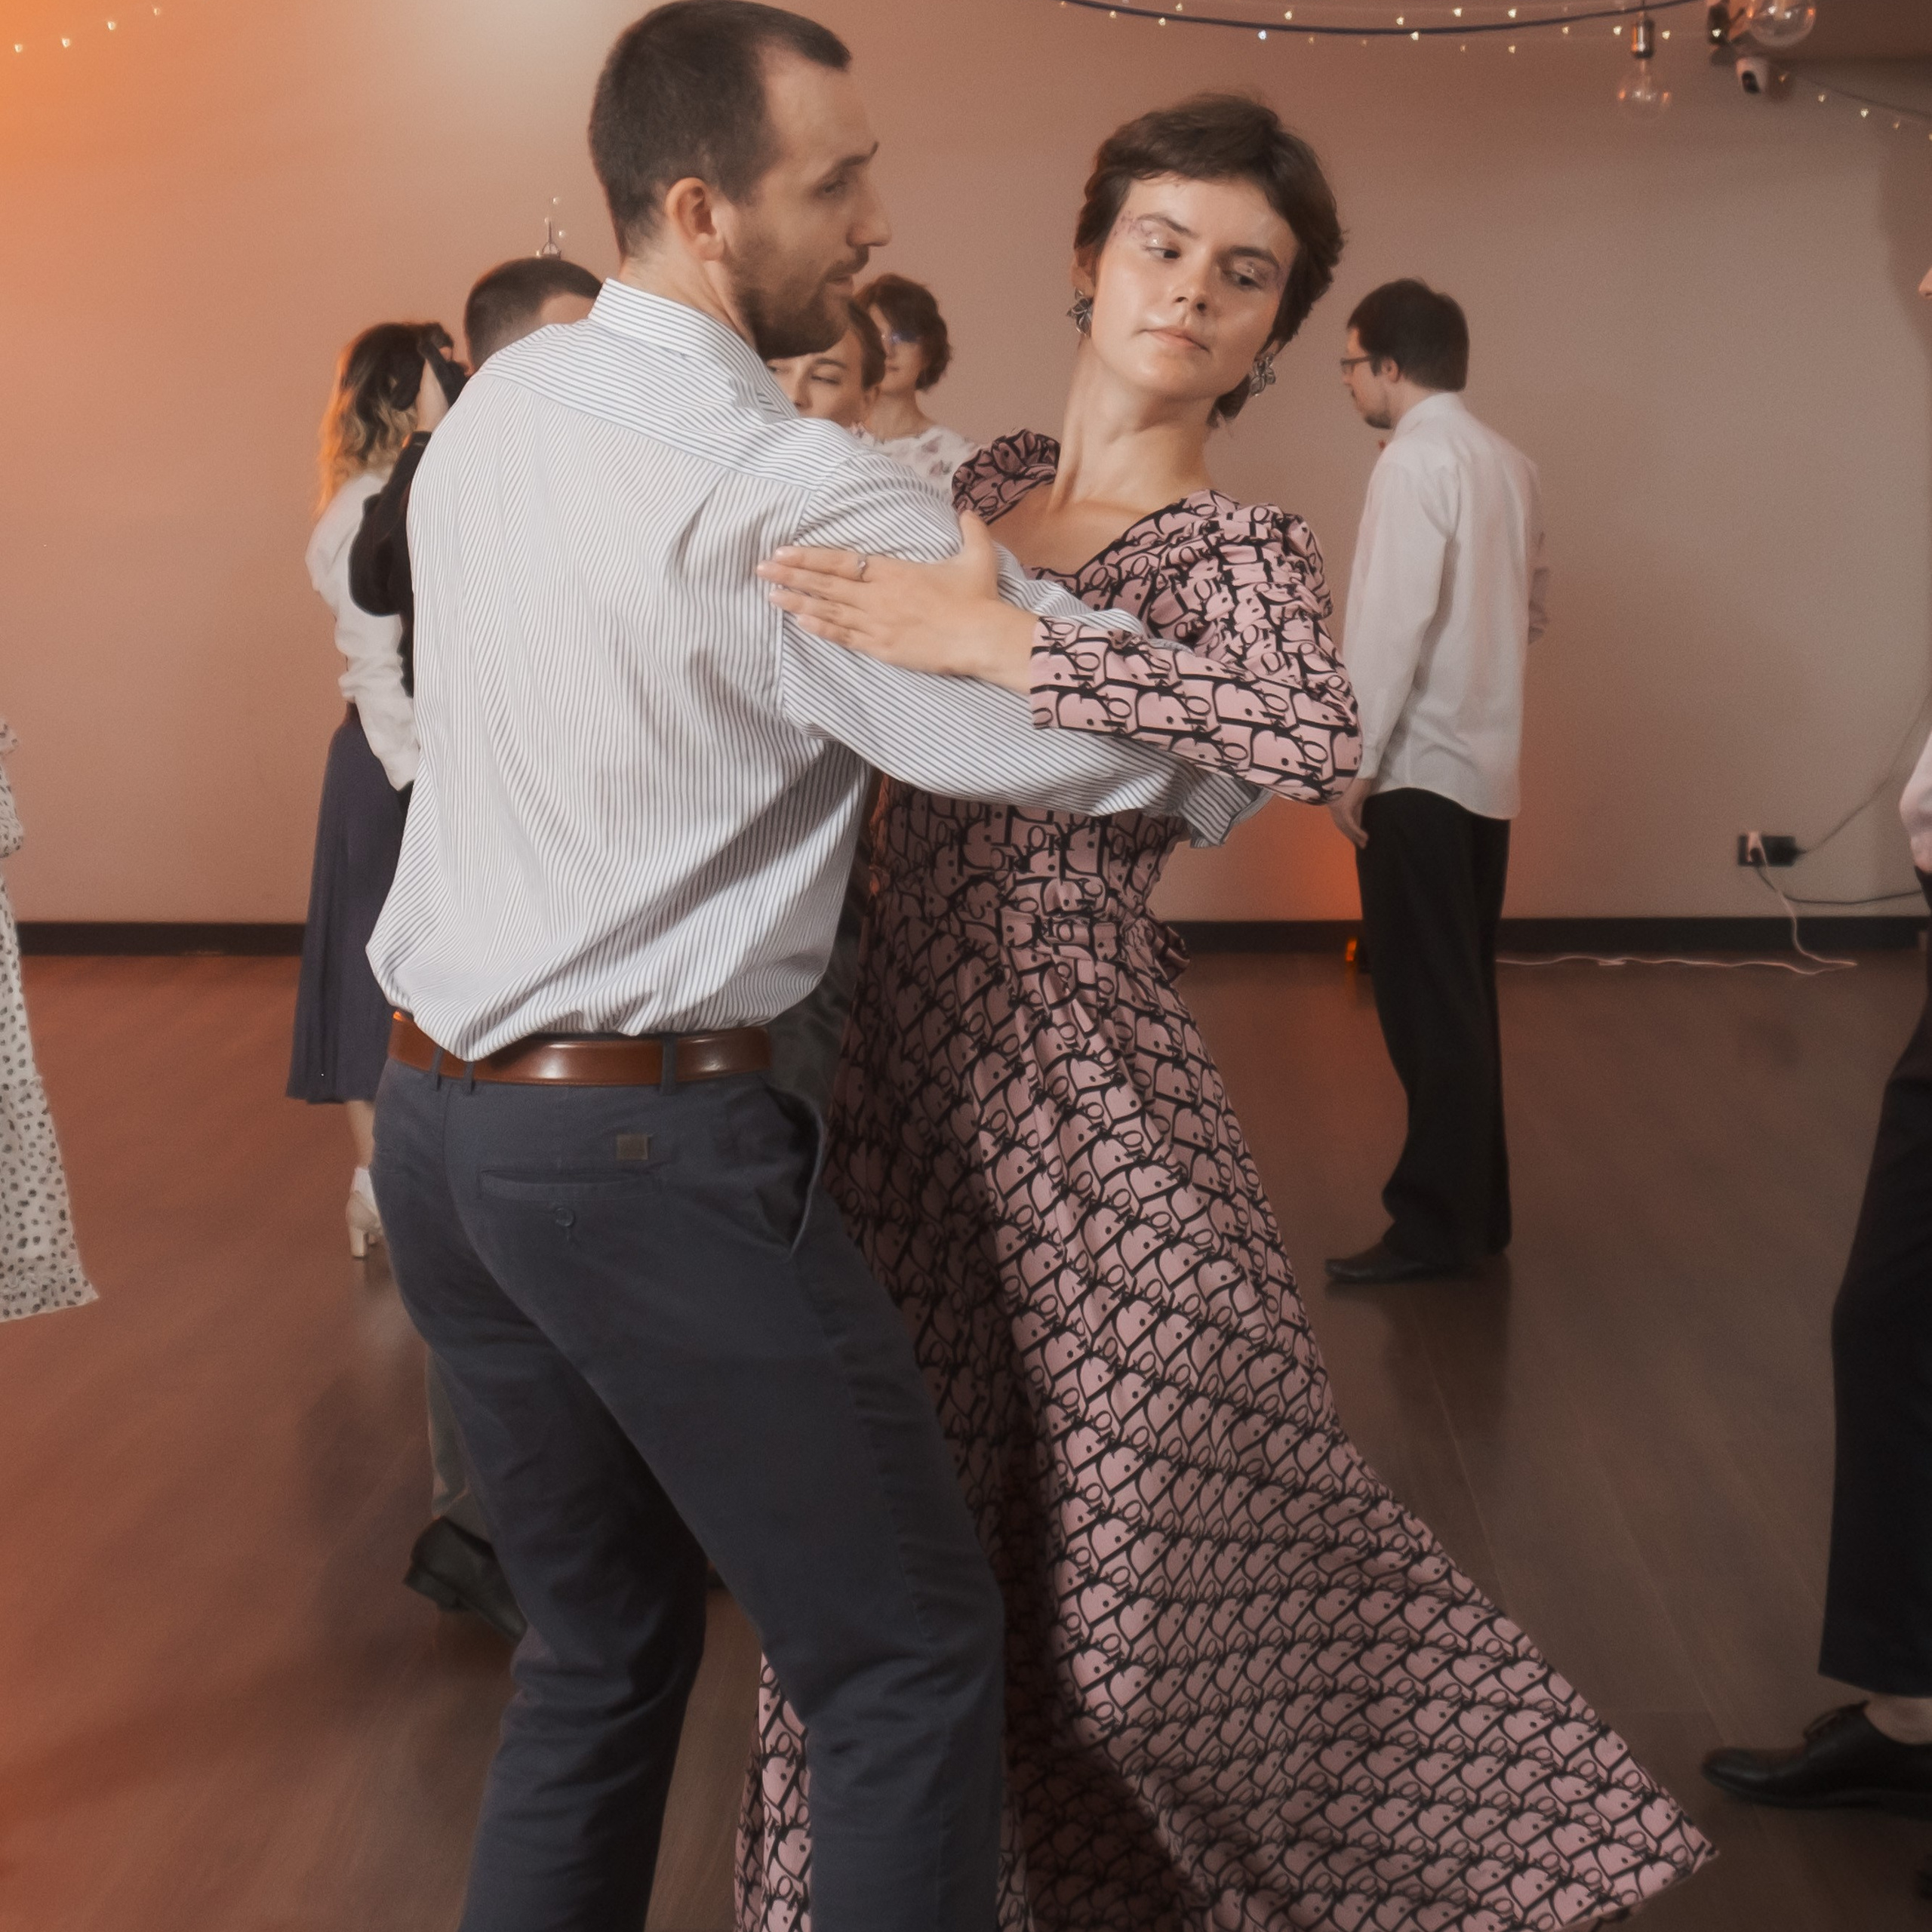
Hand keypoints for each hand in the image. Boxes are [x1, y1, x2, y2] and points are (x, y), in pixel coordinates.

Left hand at [757, 511, 1037, 691]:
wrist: (981, 636)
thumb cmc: (978, 597)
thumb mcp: (976, 557)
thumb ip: (969, 531)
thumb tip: (968, 511)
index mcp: (892, 570)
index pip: (840, 560)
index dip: (808, 556)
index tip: (783, 551)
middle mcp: (877, 595)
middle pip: (825, 583)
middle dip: (790, 575)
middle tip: (760, 569)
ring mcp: (876, 623)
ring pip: (828, 610)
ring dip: (797, 602)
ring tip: (769, 596)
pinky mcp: (882, 647)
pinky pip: (844, 636)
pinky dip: (821, 629)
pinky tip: (800, 622)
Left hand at [1328, 774, 1371, 848]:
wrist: (1360, 769)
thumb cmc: (1359, 779)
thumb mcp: (1357, 796)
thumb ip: (1356, 807)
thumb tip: (1358, 819)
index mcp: (1334, 802)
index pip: (1339, 820)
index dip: (1347, 830)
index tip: (1354, 838)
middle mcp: (1333, 805)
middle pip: (1341, 825)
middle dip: (1351, 835)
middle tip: (1360, 844)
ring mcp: (1337, 807)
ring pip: (1345, 826)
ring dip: (1355, 836)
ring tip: (1364, 843)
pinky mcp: (1345, 807)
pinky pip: (1351, 823)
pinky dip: (1357, 831)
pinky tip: (1364, 837)